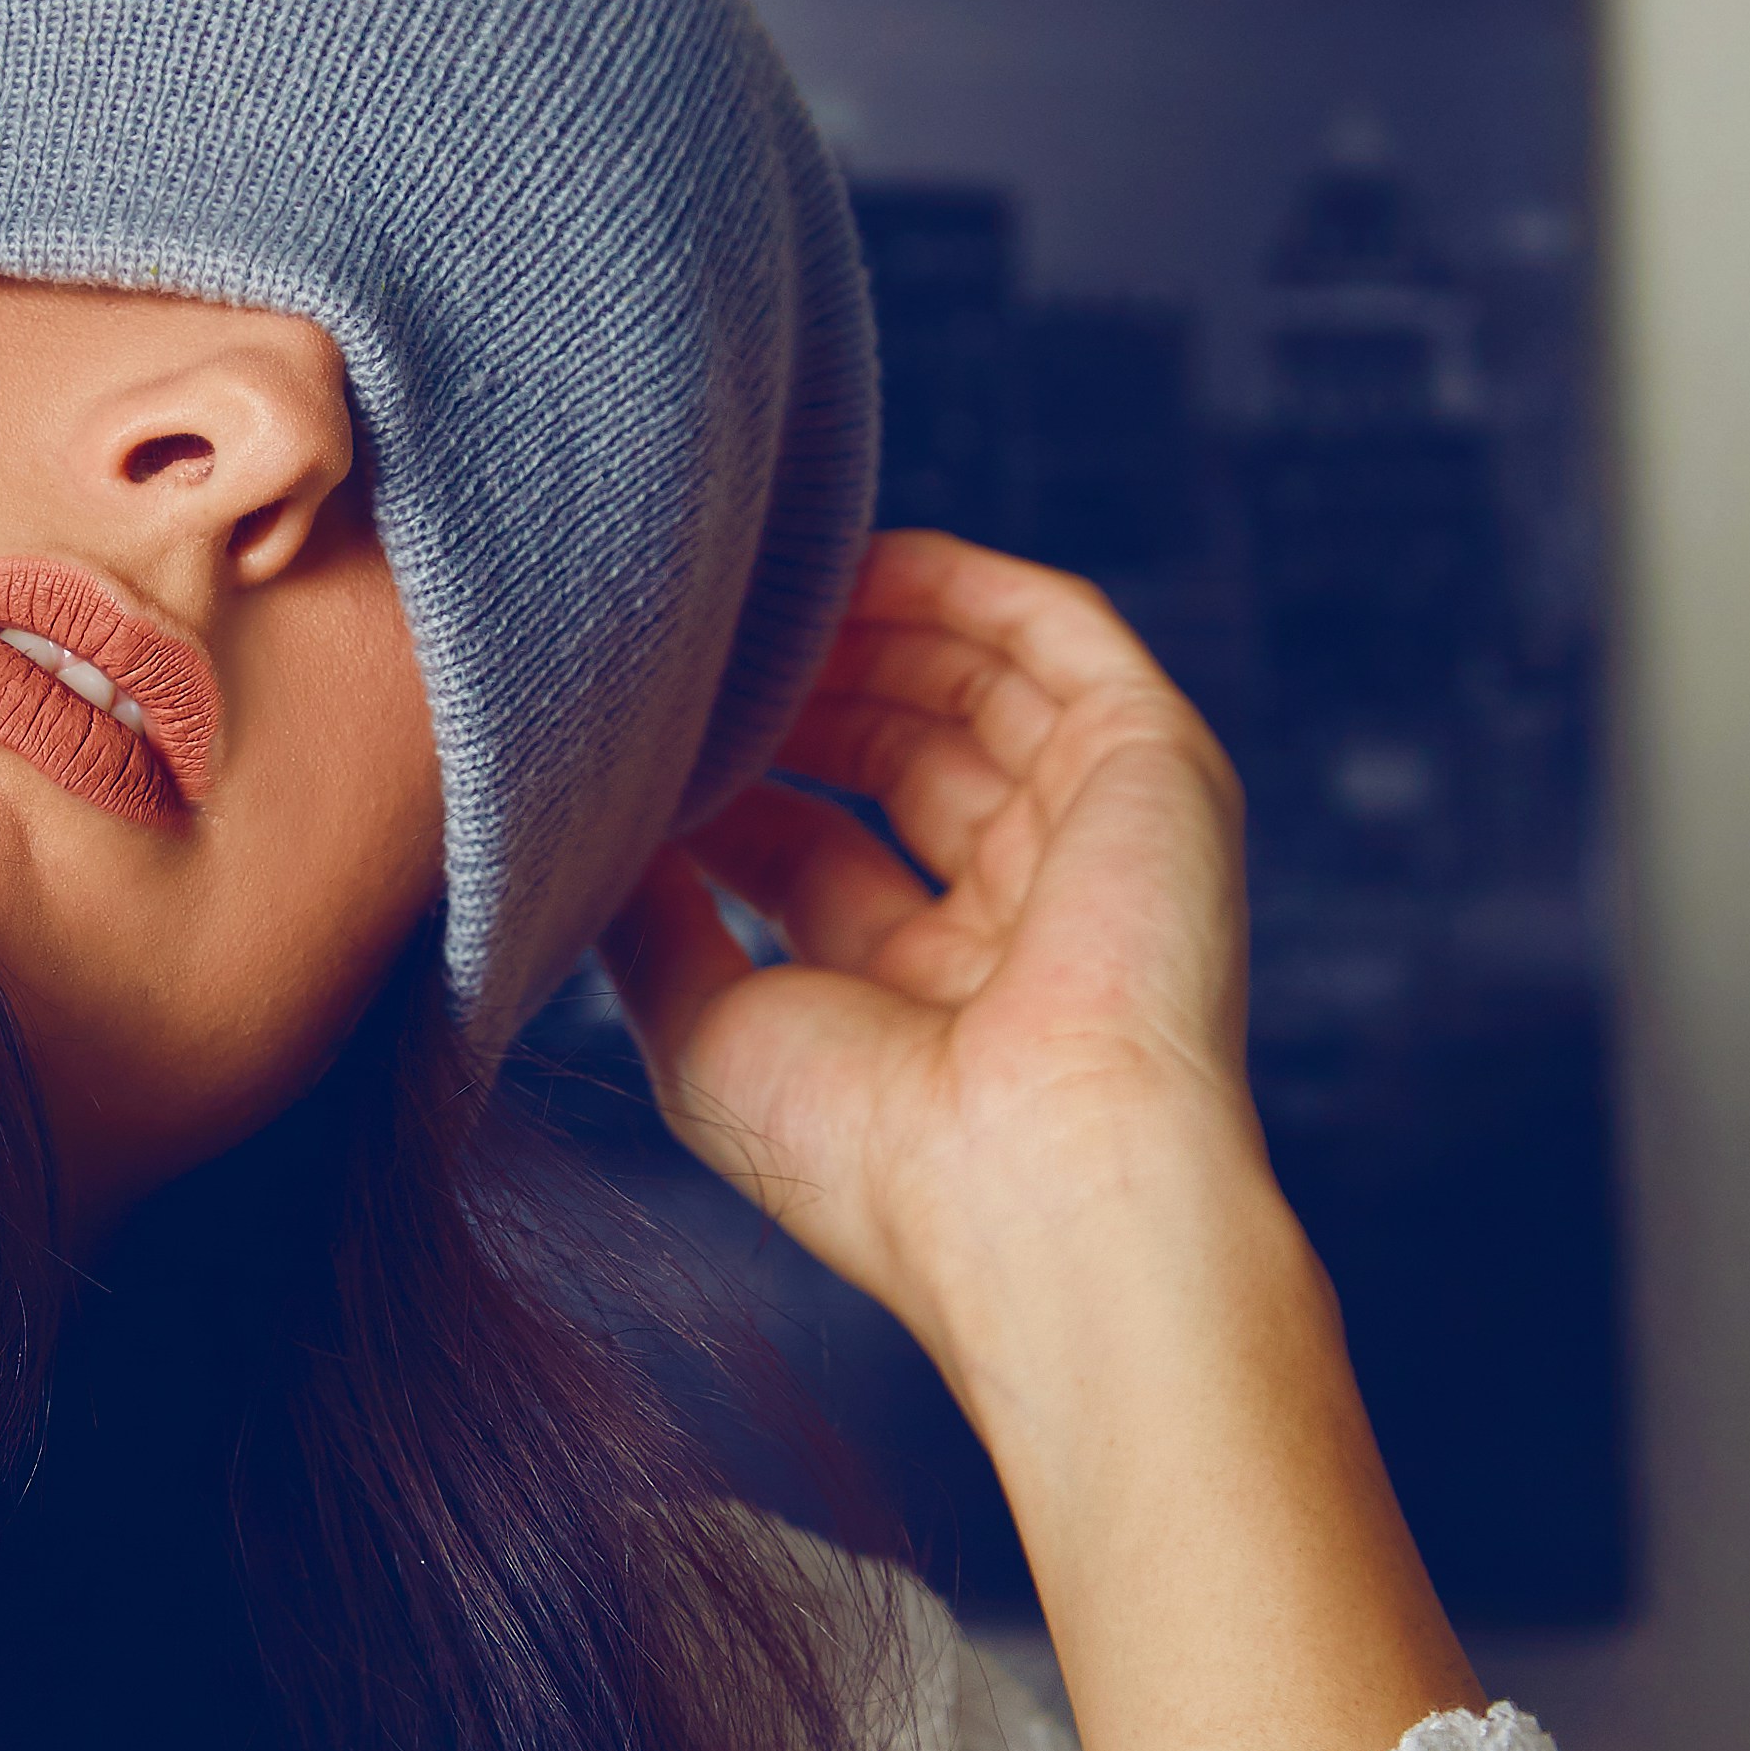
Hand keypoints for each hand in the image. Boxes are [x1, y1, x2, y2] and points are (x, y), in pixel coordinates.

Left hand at [603, 527, 1474, 1750]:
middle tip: (687, 636)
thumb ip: (649, 916)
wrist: (1044, 1194)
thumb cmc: (873, 1156)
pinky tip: (856, 557)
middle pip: (893, 749)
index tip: (628, 729)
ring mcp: (1092, 838)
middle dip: (791, 685)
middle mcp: (1014, 914)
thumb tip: (595, 818)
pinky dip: (960, 585)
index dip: (721, 778)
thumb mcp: (707, 1032)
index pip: (811, 844)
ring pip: (973, 680)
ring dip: (864, 622)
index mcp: (919, 995)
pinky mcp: (1154, 771)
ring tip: (751, 585)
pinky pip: (1057, 637)